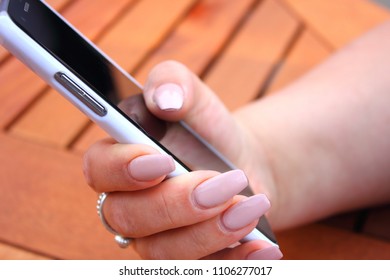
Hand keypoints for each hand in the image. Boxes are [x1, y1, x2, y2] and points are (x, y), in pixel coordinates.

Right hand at [83, 61, 281, 258]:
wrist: (239, 165)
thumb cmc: (207, 132)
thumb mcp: (195, 98)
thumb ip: (173, 83)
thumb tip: (165, 99)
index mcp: (119, 162)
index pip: (99, 170)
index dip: (123, 169)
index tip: (161, 161)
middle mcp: (130, 205)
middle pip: (130, 217)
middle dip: (179, 202)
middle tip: (224, 182)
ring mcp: (156, 237)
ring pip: (165, 251)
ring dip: (211, 231)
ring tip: (251, 209)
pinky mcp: (187, 257)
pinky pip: (201, 269)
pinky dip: (234, 260)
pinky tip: (263, 246)